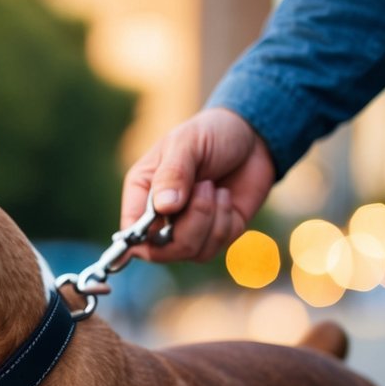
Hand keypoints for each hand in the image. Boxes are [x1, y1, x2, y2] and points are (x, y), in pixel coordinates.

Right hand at [121, 108, 275, 262]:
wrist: (253, 136)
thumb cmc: (211, 133)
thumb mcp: (187, 144)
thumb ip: (173, 173)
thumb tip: (164, 206)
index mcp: (142, 193)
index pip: (131, 231)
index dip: (142, 237)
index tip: (167, 218)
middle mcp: (160, 217)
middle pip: (161, 250)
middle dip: (190, 225)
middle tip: (205, 187)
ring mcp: (187, 229)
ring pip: (192, 252)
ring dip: (211, 219)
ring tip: (215, 188)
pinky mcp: (216, 235)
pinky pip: (217, 247)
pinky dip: (226, 222)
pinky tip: (225, 196)